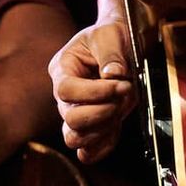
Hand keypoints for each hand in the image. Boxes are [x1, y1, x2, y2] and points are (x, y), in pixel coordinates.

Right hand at [48, 20, 135, 162]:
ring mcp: (75, 112)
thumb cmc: (110, 36)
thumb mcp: (110, 36)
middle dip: (102, 112)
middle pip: (70, 118)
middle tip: (123, 96)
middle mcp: (64, 95)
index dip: (95, 92)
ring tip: (120, 110)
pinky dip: (102, 146)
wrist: (118, 45)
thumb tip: (113, 74)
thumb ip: (111, 53)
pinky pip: (88, 150)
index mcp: (62, 68)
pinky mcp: (92, 126)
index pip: (67, 90)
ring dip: (102, 129)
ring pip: (75, 137)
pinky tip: (116, 129)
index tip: (122, 84)